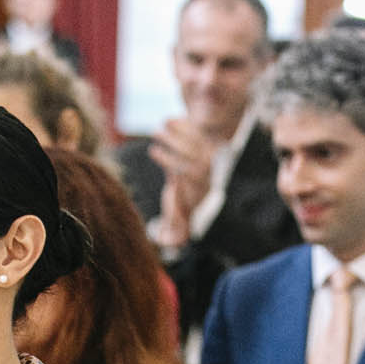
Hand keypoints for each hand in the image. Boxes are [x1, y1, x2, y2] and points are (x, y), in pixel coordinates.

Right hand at [149, 118, 212, 245]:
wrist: (198, 194)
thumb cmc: (181, 206)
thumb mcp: (177, 217)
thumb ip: (174, 229)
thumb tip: (169, 242)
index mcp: (198, 189)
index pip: (188, 174)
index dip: (172, 163)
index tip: (156, 154)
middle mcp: (207, 173)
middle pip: (192, 154)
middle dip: (172, 142)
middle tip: (155, 133)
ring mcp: (209, 159)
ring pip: (195, 141)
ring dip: (177, 132)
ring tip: (160, 126)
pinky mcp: (208, 148)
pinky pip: (199, 133)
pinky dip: (185, 125)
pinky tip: (171, 120)